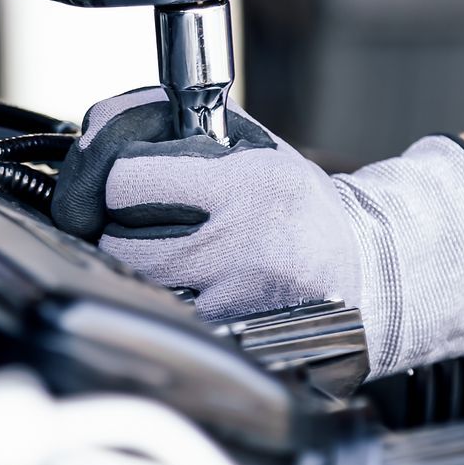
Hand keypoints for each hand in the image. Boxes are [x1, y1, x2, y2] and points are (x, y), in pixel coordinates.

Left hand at [51, 88, 463, 376]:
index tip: (120, 180)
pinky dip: (159, 303)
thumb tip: (96, 125)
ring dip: (133, 268)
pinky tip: (183, 288)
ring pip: (135, 284)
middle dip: (113, 227)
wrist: (367, 271)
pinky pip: (163, 318)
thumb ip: (177, 128)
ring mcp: (236, 300)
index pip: (125, 180)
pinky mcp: (233, 340)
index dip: (109, 177)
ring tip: (166, 251)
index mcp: (247, 184)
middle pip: (118, 240)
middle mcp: (242, 244)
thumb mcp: (251, 147)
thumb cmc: (296, 204)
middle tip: (135, 220)